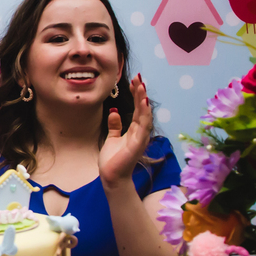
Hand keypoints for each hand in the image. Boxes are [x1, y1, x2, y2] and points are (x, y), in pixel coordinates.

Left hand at [99, 74, 151, 188]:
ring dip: (143, 100)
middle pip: (142, 109)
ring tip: (141, 86)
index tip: (134, 81)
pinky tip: (143, 103)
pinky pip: (142, 126)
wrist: (112, 177)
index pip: (137, 109)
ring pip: (144, 115)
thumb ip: (115, 125)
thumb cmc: (113, 160)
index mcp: (134, 130)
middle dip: (140, 93)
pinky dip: (143, 114)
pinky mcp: (137, 144)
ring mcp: (140, 138)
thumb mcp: (112, 138)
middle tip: (138, 78)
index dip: (136, 95)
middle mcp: (140, 133)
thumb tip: (114, 111)